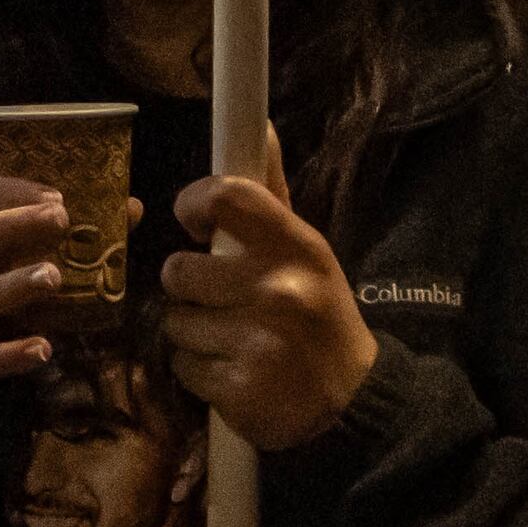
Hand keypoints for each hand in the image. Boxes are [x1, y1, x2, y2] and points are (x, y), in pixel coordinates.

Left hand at [162, 146, 379, 453]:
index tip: (194, 224)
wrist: (353, 401)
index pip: (226, 196)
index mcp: (297, 246)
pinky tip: (233, 372)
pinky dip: (198, 373)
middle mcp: (279, 289)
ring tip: (232, 339)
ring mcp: (259, 341)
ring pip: (174, 321)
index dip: (193, 203)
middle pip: (178, 270)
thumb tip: (261, 125)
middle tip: (223, 300)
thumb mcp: (307, 252)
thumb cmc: (319, 314)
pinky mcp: (241, 389)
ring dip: (192, 334)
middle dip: (190, 288)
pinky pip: (182, 366)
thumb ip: (271, 194)